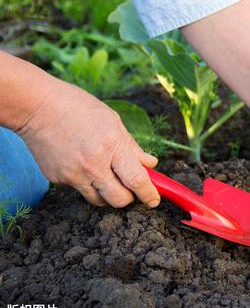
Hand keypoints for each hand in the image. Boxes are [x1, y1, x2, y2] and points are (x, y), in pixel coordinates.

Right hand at [17, 78, 160, 207]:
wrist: (37, 107)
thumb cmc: (78, 108)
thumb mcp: (113, 121)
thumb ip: (132, 147)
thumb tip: (150, 164)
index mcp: (112, 146)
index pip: (136, 180)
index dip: (148, 194)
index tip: (154, 200)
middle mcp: (93, 164)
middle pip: (119, 199)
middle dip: (129, 198)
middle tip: (131, 188)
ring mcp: (74, 174)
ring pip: (99, 200)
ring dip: (108, 194)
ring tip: (107, 175)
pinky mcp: (58, 179)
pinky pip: (80, 189)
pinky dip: (86, 182)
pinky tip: (81, 162)